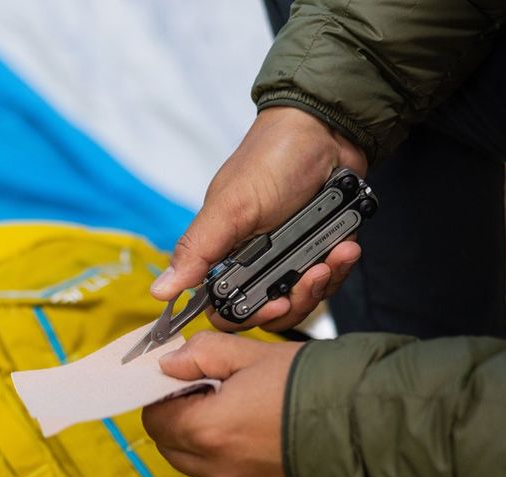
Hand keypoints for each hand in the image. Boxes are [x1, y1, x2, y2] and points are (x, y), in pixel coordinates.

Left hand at [142, 332, 304, 476]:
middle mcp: (217, 470)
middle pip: (171, 447)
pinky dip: (230, 463)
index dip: (164, 395)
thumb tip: (170, 362)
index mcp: (207, 431)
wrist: (372, 430)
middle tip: (211, 393)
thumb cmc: (315, 388)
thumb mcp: (254, 355)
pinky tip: (259, 439)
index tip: (184, 380)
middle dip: (180, 419)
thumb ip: (203, 354)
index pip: (154, 418)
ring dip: (204, 443)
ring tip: (240, 414)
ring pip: (198, 468)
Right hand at [150, 106, 367, 331]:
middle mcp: (255, 262)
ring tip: (335, 254)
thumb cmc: (271, 160)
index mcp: (224, 254)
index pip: (228, 308)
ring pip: (304, 300)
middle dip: (297, 299)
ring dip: (324, 282)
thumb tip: (159, 290)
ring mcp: (289, 258)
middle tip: (313, 275)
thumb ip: (198, 249)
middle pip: (272, 311)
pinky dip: (341, 266)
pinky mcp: (319, 251)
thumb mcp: (232, 206)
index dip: (249, 316)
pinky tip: (347, 246)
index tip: (274, 305)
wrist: (327, 131)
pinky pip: (331, 279)